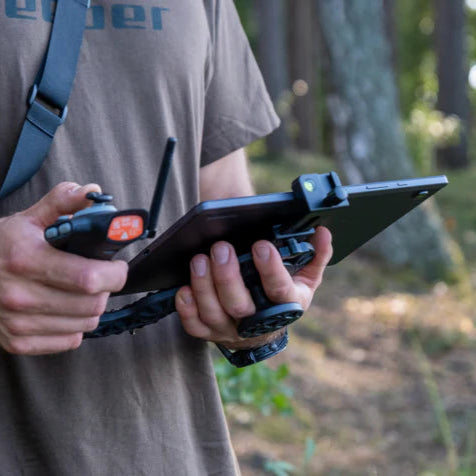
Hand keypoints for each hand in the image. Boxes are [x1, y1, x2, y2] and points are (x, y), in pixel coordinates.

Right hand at [0, 183, 127, 354]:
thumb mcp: (26, 219)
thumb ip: (61, 202)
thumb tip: (91, 191)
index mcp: (27, 260)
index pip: (89, 278)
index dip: (114, 273)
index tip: (117, 266)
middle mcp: (21, 296)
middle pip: (92, 304)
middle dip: (105, 288)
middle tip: (100, 276)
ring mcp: (18, 323)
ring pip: (86, 324)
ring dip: (92, 307)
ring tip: (82, 291)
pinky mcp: (17, 342)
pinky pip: (69, 341)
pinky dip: (76, 326)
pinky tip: (66, 309)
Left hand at [175, 226, 332, 348]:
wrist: (266, 328)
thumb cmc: (283, 295)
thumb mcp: (305, 278)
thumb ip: (316, 255)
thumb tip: (322, 233)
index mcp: (285, 306)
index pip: (279, 290)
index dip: (271, 269)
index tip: (261, 245)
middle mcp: (258, 323)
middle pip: (240, 305)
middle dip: (228, 276)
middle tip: (221, 248)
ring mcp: (231, 330)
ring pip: (214, 314)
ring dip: (204, 287)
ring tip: (199, 260)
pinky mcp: (211, 333)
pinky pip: (195, 326)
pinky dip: (187, 309)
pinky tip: (183, 289)